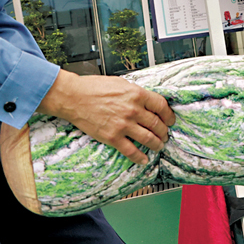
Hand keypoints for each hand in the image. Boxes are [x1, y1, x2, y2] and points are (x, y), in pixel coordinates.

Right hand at [38, 71, 175, 164]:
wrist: (73, 97)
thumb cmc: (93, 87)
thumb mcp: (121, 83)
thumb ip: (135, 93)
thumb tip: (146, 101)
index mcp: (137, 94)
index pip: (162, 106)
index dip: (169, 115)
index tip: (171, 120)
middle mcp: (133, 110)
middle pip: (157, 124)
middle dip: (164, 132)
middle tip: (165, 135)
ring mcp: (123, 125)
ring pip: (148, 138)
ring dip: (157, 144)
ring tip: (159, 146)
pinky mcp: (112, 137)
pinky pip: (130, 150)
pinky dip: (140, 157)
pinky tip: (144, 159)